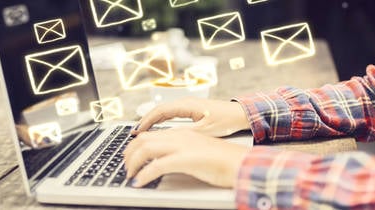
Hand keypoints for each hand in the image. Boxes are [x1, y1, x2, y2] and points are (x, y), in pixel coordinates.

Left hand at [124, 129, 249, 187]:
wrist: (241, 163)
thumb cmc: (223, 160)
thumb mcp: (197, 152)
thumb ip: (180, 152)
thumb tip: (164, 161)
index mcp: (182, 133)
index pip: (151, 135)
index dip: (135, 146)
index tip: (129, 156)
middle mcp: (180, 136)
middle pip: (144, 140)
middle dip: (129, 153)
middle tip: (126, 167)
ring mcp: (183, 146)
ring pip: (146, 149)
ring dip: (133, 163)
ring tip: (130, 175)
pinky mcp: (186, 159)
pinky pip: (157, 166)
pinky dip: (145, 175)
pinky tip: (140, 183)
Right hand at [131, 98, 249, 136]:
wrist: (240, 114)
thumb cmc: (226, 121)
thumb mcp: (205, 130)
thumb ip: (186, 133)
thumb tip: (168, 137)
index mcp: (187, 105)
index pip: (161, 111)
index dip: (147, 120)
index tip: (137, 130)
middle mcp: (186, 101)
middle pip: (159, 109)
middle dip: (146, 120)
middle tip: (134, 132)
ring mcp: (188, 104)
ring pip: (164, 111)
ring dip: (152, 120)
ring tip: (142, 131)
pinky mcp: (191, 109)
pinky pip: (171, 113)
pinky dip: (161, 119)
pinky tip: (157, 127)